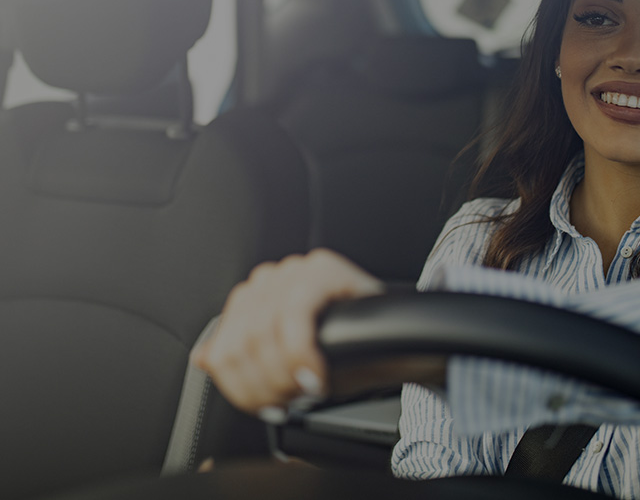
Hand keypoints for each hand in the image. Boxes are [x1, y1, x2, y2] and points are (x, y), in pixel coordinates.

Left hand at [191, 249, 383, 414]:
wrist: (396, 338)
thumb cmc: (344, 350)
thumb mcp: (286, 362)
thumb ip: (244, 358)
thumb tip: (205, 358)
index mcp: (254, 299)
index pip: (224, 348)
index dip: (242, 388)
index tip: (268, 408)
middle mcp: (269, 280)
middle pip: (240, 346)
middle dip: (265, 386)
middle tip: (291, 403)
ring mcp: (294, 270)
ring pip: (262, 334)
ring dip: (284, 376)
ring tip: (307, 390)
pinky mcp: (321, 269)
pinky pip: (295, 317)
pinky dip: (302, 355)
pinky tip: (318, 375)